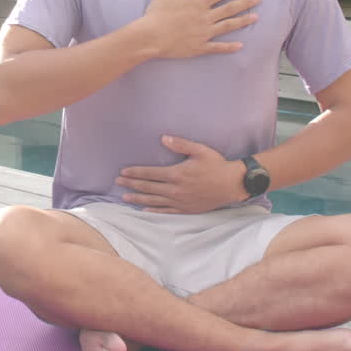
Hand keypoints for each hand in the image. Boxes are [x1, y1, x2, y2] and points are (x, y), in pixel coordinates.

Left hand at [116, 135, 246, 213]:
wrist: (233, 184)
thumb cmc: (217, 165)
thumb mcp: (200, 150)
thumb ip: (180, 144)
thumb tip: (163, 138)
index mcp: (177, 174)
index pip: (150, 174)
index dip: (135, 172)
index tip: (123, 172)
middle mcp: (176, 190)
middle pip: (148, 187)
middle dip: (131, 184)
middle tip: (117, 182)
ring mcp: (180, 201)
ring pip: (154, 201)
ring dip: (138, 198)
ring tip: (125, 197)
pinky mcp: (186, 209)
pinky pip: (167, 212)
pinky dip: (154, 211)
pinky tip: (144, 210)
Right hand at [137, 0, 259, 59]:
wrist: (150, 37)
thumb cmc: (156, 14)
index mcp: (198, 3)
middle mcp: (205, 17)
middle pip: (230, 9)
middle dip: (246, 2)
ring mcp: (204, 33)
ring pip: (228, 26)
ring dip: (243, 21)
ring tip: (256, 17)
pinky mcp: (200, 47)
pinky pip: (218, 47)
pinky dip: (230, 47)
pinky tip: (241, 45)